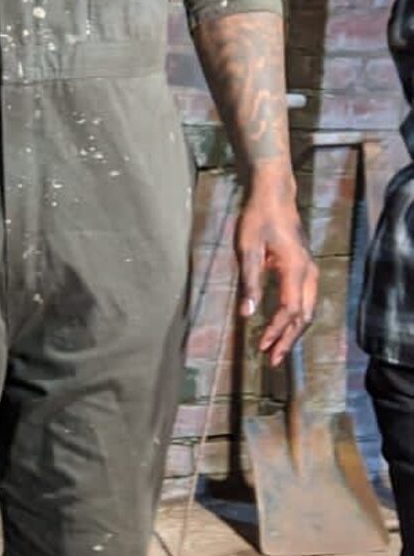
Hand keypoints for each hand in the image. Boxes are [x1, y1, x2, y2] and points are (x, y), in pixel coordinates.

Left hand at [236, 179, 315, 364]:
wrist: (274, 195)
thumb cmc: (257, 219)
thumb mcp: (247, 250)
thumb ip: (248, 283)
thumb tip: (246, 314)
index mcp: (295, 270)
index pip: (290, 310)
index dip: (276, 331)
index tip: (261, 347)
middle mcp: (308, 273)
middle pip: (304, 315)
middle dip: (288, 340)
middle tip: (272, 361)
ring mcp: (310, 270)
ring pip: (307, 309)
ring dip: (292, 331)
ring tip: (276, 349)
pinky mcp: (305, 268)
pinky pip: (305, 300)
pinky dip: (295, 317)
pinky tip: (282, 326)